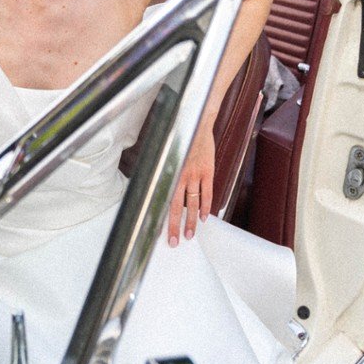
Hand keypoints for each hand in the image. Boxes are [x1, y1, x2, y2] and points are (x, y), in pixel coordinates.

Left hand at [167, 129, 213, 247]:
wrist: (196, 122)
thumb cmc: (177, 138)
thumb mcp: (165, 154)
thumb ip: (163, 171)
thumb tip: (155, 187)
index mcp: (168, 172)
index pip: (164, 200)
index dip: (162, 217)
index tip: (160, 230)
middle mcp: (181, 175)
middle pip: (178, 207)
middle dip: (175, 226)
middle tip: (175, 241)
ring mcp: (196, 174)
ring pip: (193, 204)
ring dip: (191, 221)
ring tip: (189, 234)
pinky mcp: (208, 171)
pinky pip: (207, 193)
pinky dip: (206, 207)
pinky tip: (204, 217)